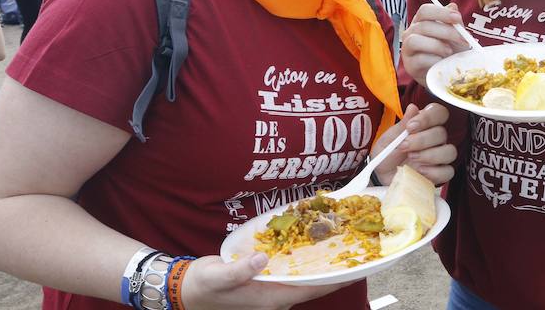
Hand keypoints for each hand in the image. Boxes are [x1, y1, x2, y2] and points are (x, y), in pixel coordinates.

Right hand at [180, 253, 344, 309]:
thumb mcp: (219, 276)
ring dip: (320, 266)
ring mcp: (272, 292)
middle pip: (312, 286)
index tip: (356, 270)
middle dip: (332, 271)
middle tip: (353, 252)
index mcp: (270, 300)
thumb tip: (261, 259)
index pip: (310, 290)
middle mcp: (276, 299)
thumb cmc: (204, 286)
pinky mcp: (266, 283)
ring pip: (303, 279)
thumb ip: (240, 269)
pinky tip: (311, 245)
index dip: (334, 281)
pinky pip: (291, 274)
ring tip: (339, 246)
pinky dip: (304, 262)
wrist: (188, 290)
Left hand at [372, 103, 455, 185]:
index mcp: (425, 125)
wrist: (381, 174)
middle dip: (421, 140)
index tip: (410, 126)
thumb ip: (402, 124)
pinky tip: (419, 171)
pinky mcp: (440, 174)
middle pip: (442, 133)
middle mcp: (435, 139)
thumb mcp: (389, 138)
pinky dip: (433, 172)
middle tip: (404, 146)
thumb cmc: (387, 153)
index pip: (439, 113)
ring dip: (429, 155)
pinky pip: (447, 172)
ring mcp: (439, 157)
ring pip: (449, 152)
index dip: (428, 118)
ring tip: (411, 158)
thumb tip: (413, 107)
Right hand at [401, 2, 470, 85]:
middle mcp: (410, 33)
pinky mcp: (410, 66)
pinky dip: (434, 60)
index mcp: (420, 21)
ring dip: (437, 45)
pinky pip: (419, 59)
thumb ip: (453, 22)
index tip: (458, 18)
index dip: (441, 12)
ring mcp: (407, 49)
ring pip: (415, 41)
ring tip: (449, 52)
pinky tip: (442, 62)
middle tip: (463, 40)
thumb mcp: (453, 35)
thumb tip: (453, 7)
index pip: (425, 10)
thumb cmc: (448, 50)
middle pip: (423, 26)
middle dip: (446, 32)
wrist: (444, 74)